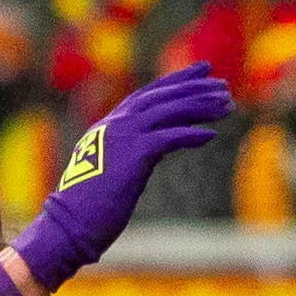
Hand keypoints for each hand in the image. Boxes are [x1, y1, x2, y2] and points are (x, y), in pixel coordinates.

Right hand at [8, 63, 235, 288]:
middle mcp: (116, 124)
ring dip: (199, 106)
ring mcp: (123, 137)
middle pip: (161, 97)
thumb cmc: (89, 207)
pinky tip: (210, 135)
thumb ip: (130, 154)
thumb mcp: (111, 170)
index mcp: (110, 125)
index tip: (202, 72)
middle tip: (223, 84)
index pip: (147, 95)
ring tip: (226, 105)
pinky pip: (168, 138)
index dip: (176, 81)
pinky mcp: (132, 156)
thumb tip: (150, 153)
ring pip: (167, 111)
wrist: (69, 224)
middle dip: (194, 87)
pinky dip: (190, 134)